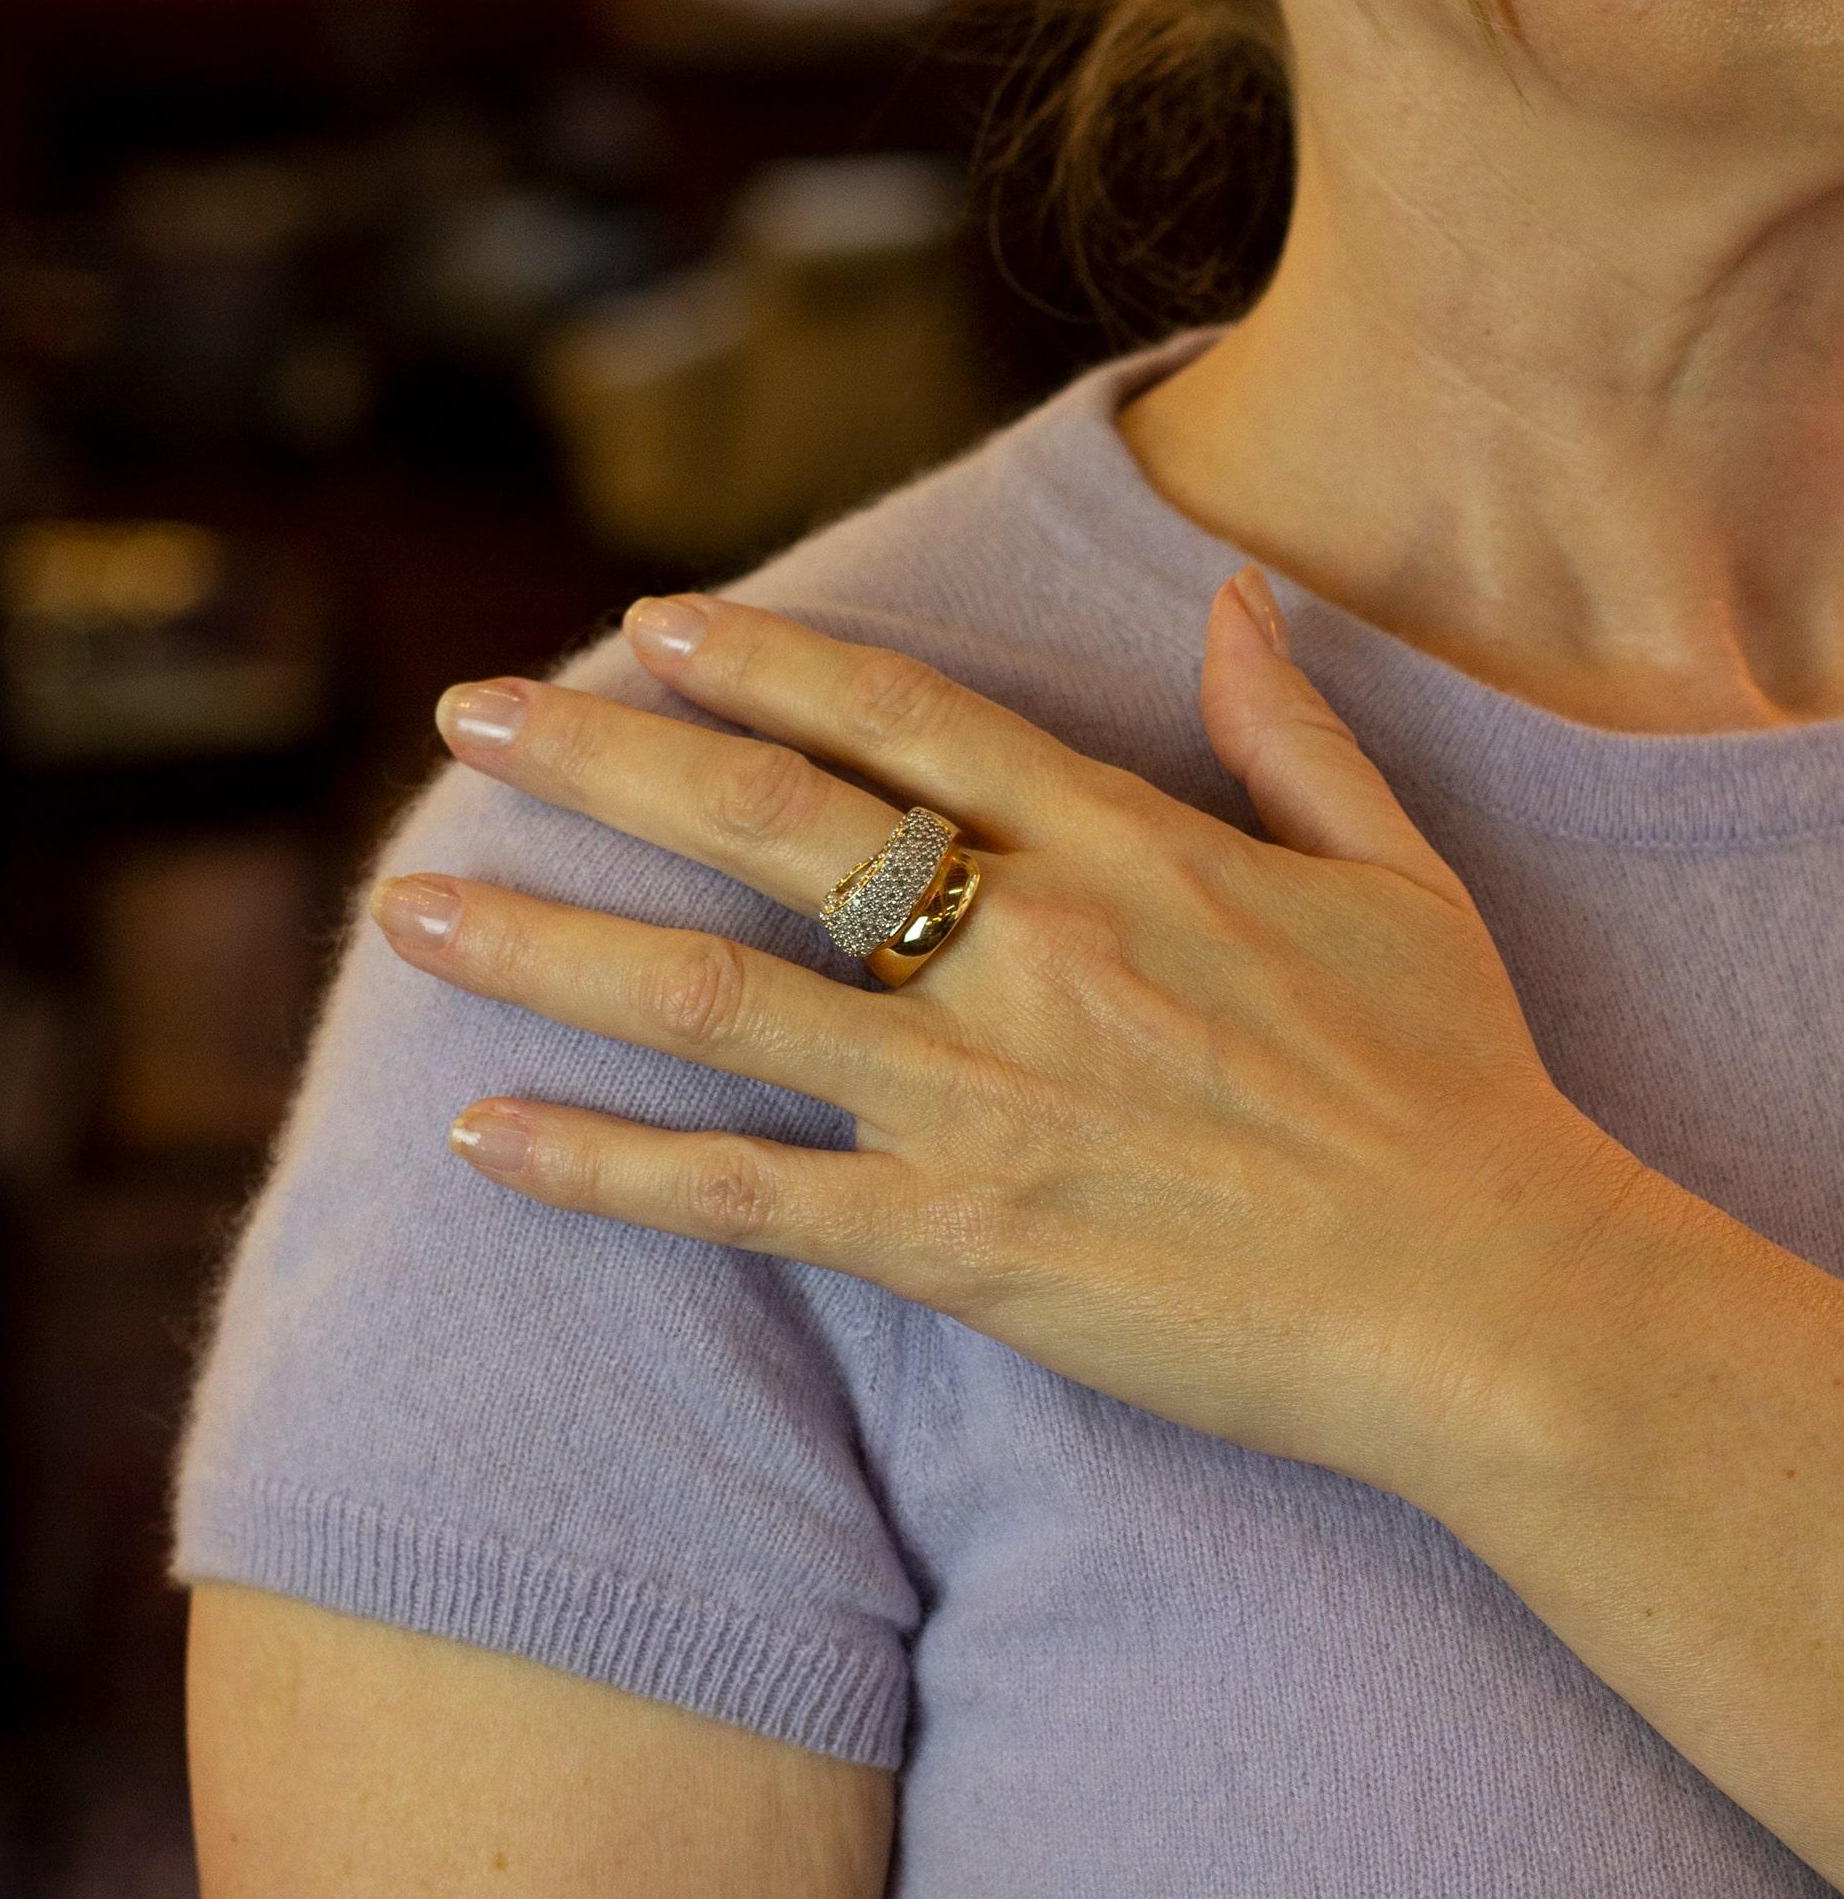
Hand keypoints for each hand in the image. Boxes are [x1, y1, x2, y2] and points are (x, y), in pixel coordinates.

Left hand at [368, 568, 1645, 1509]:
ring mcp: (982, 1100)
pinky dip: (604, 1169)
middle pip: (770, 824)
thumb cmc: (1454, 1086)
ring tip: (409, 910)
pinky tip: (483, 1137)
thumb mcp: (1396, 873)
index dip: (763, 658)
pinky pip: (743, 1199)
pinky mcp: (960, 1243)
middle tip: (466, 718)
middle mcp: (1028, 954)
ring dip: (548, 948)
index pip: (907, 718)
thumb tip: (1238, 600)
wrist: (1487, 1298)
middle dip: (601, 760)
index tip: (647, 623)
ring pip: (715, 999)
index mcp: (1128, 851)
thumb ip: (1292, 731)